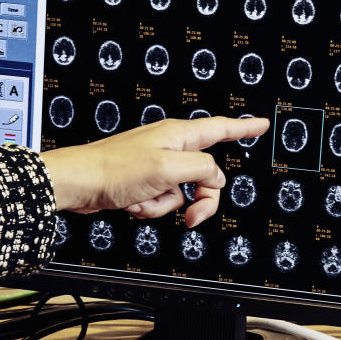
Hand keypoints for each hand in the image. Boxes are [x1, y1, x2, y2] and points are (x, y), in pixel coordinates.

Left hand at [39, 116, 269, 227]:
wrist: (79, 183)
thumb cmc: (114, 170)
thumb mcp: (168, 169)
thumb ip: (202, 170)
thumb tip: (215, 178)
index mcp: (179, 135)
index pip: (222, 128)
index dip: (244, 128)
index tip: (261, 124)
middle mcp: (170, 146)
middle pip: (206, 174)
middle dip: (200, 199)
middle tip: (192, 215)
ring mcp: (157, 165)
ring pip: (183, 192)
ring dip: (167, 205)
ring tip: (145, 199)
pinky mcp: (144, 181)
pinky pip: (163, 200)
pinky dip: (151, 207)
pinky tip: (134, 203)